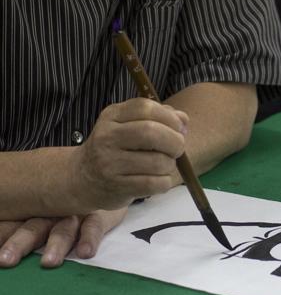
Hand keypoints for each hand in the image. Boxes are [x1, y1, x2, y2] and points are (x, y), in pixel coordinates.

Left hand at [0, 207, 126, 268]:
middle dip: (19, 243)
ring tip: (49, 262)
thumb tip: (2, 237)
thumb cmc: (62, 207)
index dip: (2, 234)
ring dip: (56, 245)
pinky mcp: (98, 215)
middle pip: (32, 228)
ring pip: (62, 229)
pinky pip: (93, 226)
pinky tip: (86, 252)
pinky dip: (89, 238)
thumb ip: (16, 226)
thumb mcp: (37, 213)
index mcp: (32, 211)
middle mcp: (51, 211)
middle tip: (6, 259)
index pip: (11, 224)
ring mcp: (75, 213)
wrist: (102, 181)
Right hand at [71, 98, 187, 210]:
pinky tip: (159, 180)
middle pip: (151, 132)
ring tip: (165, 165)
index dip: (170, 117)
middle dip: (175, 141)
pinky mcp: (116, 186)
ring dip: (170, 164)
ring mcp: (109, 163)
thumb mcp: (129, 125)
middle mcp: (107, 137)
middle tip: (178, 149)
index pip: (145, 107)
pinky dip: (164, 182)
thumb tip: (183, 120)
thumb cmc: (116, 147)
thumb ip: (159, 117)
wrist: (82, 178)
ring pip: (156, 161)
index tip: (179, 127)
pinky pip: (153, 184)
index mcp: (112, 116)